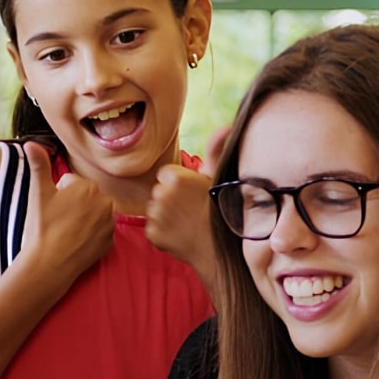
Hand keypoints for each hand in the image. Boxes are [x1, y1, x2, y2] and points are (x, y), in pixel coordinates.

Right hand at [16, 141, 113, 290]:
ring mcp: (110, 224)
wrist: (50, 263)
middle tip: (59, 220)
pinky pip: (100, 232)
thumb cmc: (42, 227)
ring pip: (93, 214)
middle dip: (73, 205)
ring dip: (83, 219)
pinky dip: (90, 235)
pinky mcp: (111, 242)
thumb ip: (38, 165)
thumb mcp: (38, 193)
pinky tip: (77, 242)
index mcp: (88, 187)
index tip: (53, 209)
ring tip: (67, 231)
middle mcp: (105, 202)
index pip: (71, 183)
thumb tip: (31, 143)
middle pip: (85, 197)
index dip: (59, 195)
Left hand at [146, 126, 229, 286]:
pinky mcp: (152, 235)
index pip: (166, 176)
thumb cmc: (222, 213)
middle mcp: (160, 194)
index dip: (180, 185)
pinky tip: (180, 234)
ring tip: (187, 223)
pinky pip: (152, 228)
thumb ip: (216, 150)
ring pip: (154, 210)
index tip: (194, 195)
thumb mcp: (219, 179)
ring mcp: (155, 217)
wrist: (220, 251)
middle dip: (171, 199)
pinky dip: (163, 233)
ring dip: (166, 215)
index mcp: (175, 177)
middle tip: (192, 210)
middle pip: (159, 192)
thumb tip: (226, 126)